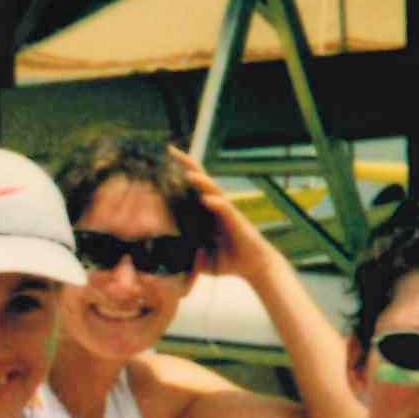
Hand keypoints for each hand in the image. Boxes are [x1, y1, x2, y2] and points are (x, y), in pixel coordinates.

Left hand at [176, 154, 286, 282]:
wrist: (255, 267)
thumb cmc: (229, 261)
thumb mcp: (201, 258)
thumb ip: (185, 254)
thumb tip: (165, 258)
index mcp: (206, 212)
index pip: (190, 189)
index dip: (177, 175)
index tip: (163, 159)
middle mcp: (216, 207)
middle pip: (201, 181)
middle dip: (188, 165)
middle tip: (171, 150)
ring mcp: (228, 213)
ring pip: (214, 191)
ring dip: (202, 183)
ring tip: (189, 174)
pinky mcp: (238, 222)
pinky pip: (226, 210)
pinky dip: (217, 204)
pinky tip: (207, 200)